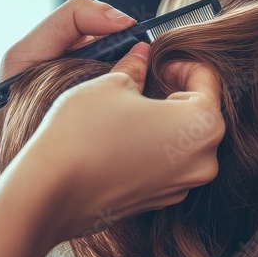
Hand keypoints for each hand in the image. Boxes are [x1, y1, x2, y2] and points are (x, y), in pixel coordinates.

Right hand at [0, 41, 224, 256]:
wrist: (51, 191)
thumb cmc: (83, 132)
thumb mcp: (112, 84)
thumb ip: (136, 67)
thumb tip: (142, 55)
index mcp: (203, 124)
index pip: (206, 78)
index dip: (178, 62)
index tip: (157, 62)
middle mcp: (204, 160)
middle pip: (201, 112)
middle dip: (176, 92)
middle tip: (144, 80)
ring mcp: (183, 186)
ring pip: (184, 141)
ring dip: (165, 121)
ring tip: (130, 109)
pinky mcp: (161, 201)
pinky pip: (168, 165)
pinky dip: (154, 148)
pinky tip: (123, 138)